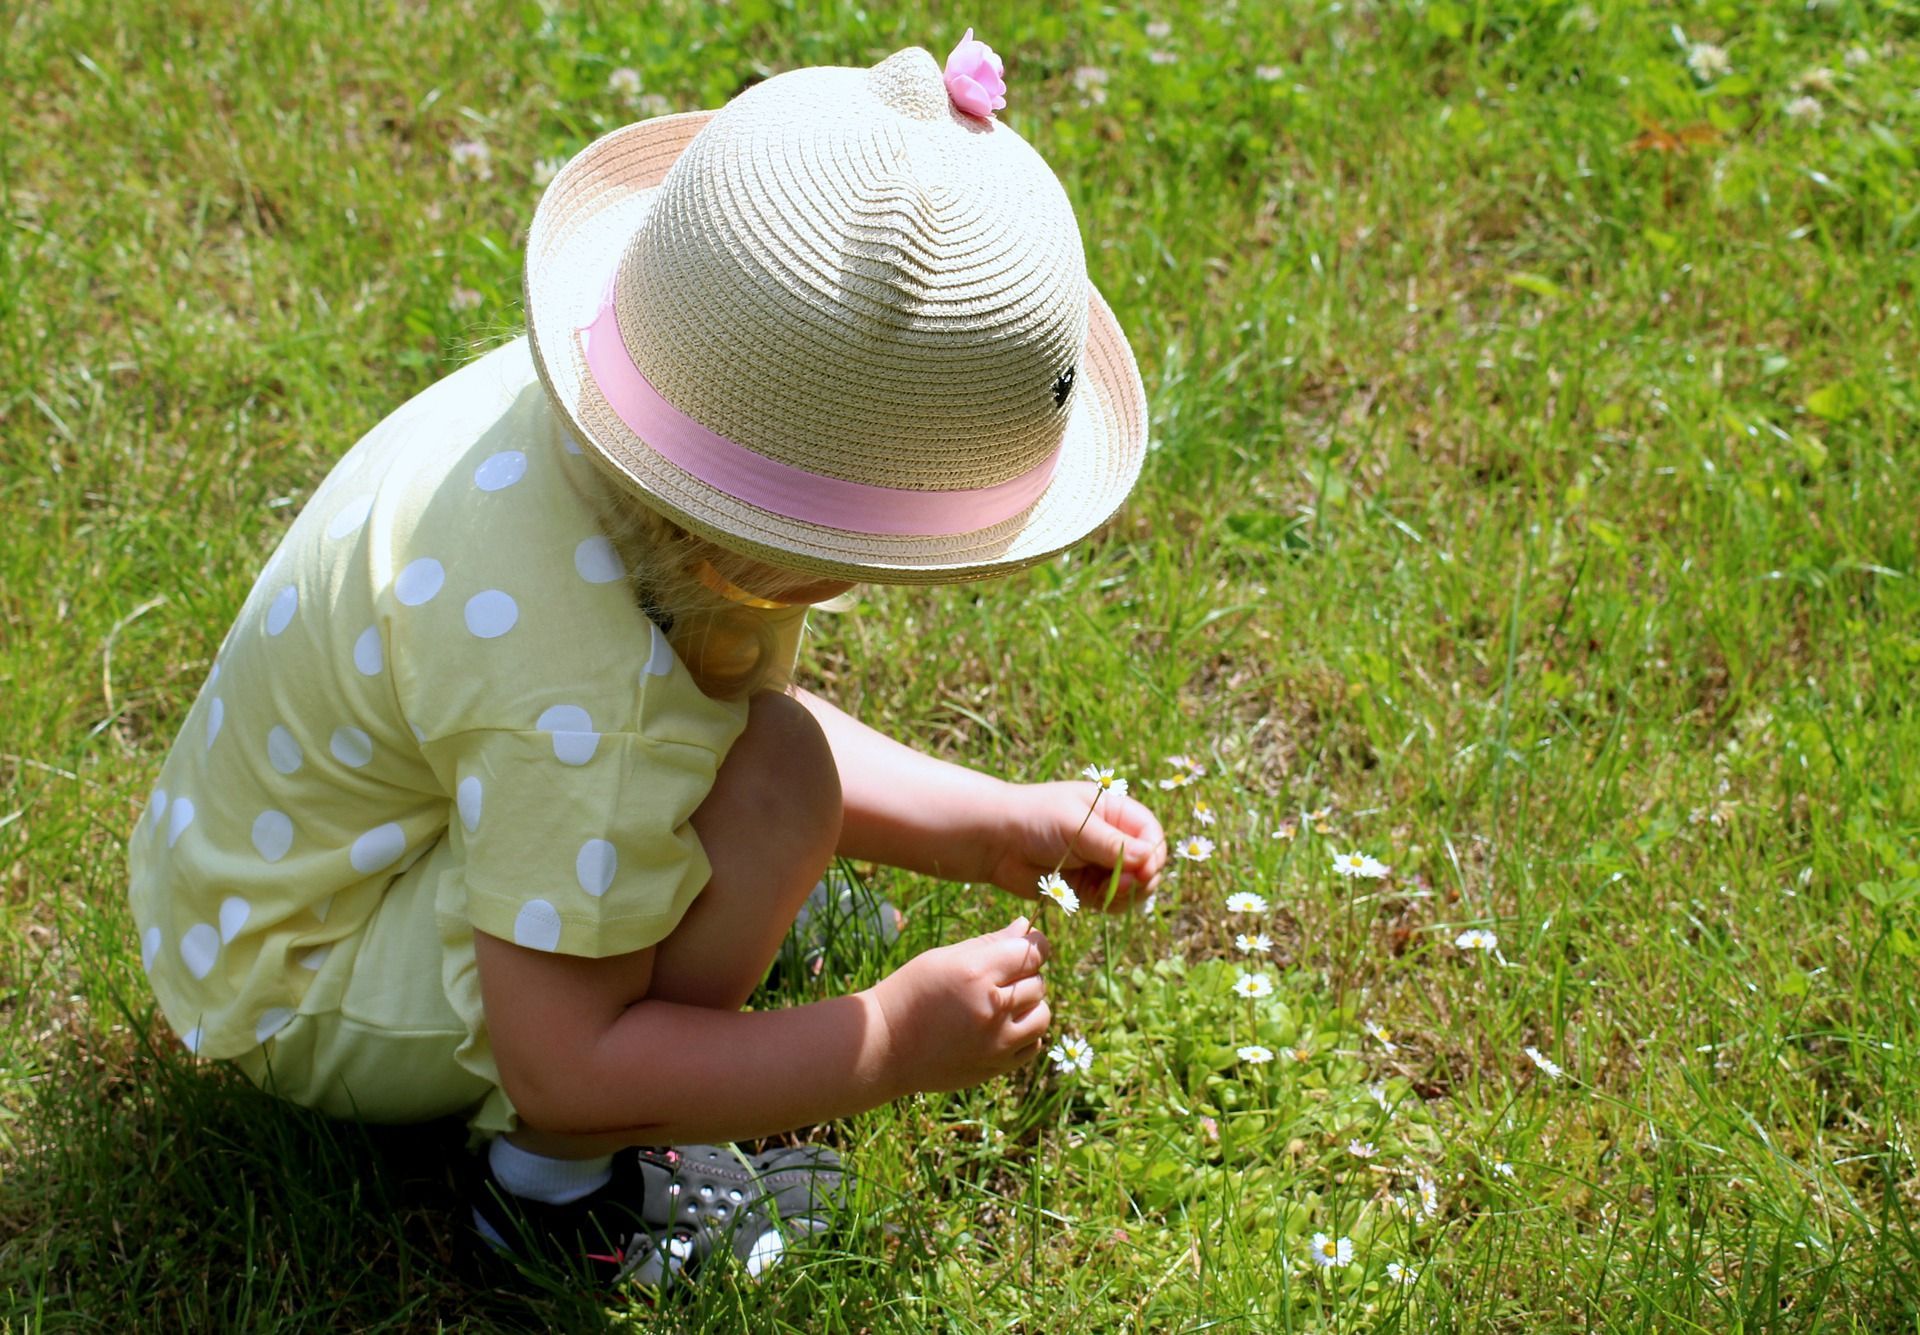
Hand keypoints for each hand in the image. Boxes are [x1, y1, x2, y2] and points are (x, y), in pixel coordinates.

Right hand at [868, 918, 1051, 1094]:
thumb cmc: (911, 992)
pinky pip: (1033, 1045)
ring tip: (1003, 1003)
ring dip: (1030, 1005)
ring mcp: (996, 1042)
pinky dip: (1025, 1034)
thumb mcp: (944, 958)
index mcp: (975, 972)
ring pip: (1042, 1015)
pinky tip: (1001, 1027)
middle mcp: (991, 1008)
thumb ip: (990, 943)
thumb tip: (1026, 926)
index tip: (1028, 944)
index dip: (1035, 944)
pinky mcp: (996, 1066)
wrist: (884, 1046)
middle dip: (1025, 974)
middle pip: (1038, 982)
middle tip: (998, 977)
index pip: (1033, 951)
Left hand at [986, 780, 1168, 912]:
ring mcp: (1101, 864)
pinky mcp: (1088, 887)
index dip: (1153, 854)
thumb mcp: (1075, 825)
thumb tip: (1148, 859)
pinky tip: (1095, 900)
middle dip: (1142, 878)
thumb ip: (1112, 844)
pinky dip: (1112, 904)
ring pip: (1134, 886)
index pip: (1152, 834)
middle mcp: (1113, 837)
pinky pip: (1113, 901)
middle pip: (1149, 863)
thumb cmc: (1034, 819)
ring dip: (1128, 894)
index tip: (1143, 870)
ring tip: (1106, 893)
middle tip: (1121, 885)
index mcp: (1115, 811)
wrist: (996, 841)